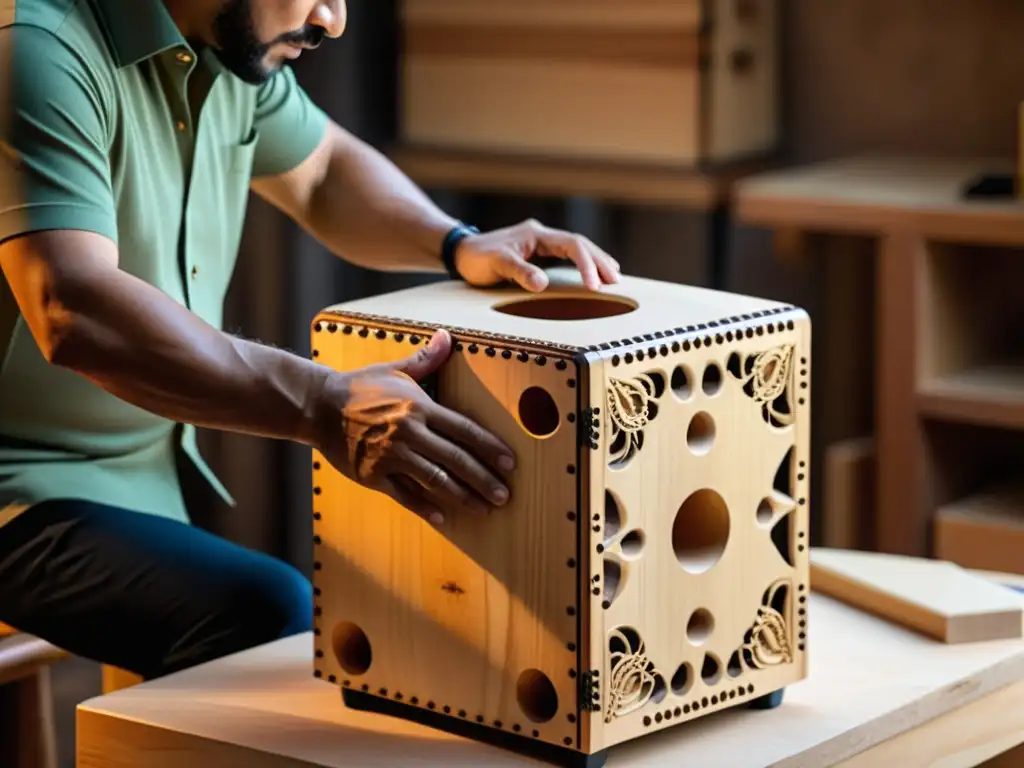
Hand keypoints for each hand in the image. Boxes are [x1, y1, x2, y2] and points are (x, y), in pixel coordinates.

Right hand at [314, 330, 515, 526]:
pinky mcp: (373, 475)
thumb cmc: (360, 387)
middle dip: (484, 479)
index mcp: (419, 407)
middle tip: (505, 495)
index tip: (510, 462)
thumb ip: (425, 359)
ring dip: (463, 496)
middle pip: (456, 459)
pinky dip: (426, 508)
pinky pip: (405, 496)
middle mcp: (409, 432)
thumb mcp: (395, 370)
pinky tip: (444, 518)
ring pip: (435, 481)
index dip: (490, 447)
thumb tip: (447, 337)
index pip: (464, 430)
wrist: (318, 406)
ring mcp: (391, 456)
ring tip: (484, 509)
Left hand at [454, 219, 620, 292]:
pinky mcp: (539, 253)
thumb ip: (519, 272)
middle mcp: (543, 235)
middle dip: (599, 262)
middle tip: (616, 281)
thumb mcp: (496, 264)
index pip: (572, 245)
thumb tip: (542, 283)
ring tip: (613, 277)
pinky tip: (593, 275)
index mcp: (537, 234)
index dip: (587, 264)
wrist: (461, 252)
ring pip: (577, 248)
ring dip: (595, 262)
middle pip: (580, 244)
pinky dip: (583, 264)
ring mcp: (541, 243)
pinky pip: (568, 256)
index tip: (594, 286)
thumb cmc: (477, 258)